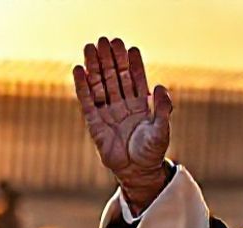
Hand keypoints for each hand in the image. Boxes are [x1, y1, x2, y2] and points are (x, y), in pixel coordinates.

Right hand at [73, 37, 172, 212]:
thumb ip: (163, 108)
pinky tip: (79, 69)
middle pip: (115, 76)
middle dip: (111, 58)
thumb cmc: (151, 152)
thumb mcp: (162, 129)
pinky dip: (82, 85)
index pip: (135, 78)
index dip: (132, 63)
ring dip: (95, 66)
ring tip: (90, 47)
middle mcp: (123, 105)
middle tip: (106, 40)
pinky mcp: (94, 123)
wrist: (137, 173)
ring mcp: (108, 112)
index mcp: (141, 104)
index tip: (129, 47)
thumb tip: (160, 86)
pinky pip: (87, 101)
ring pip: (100, 84)